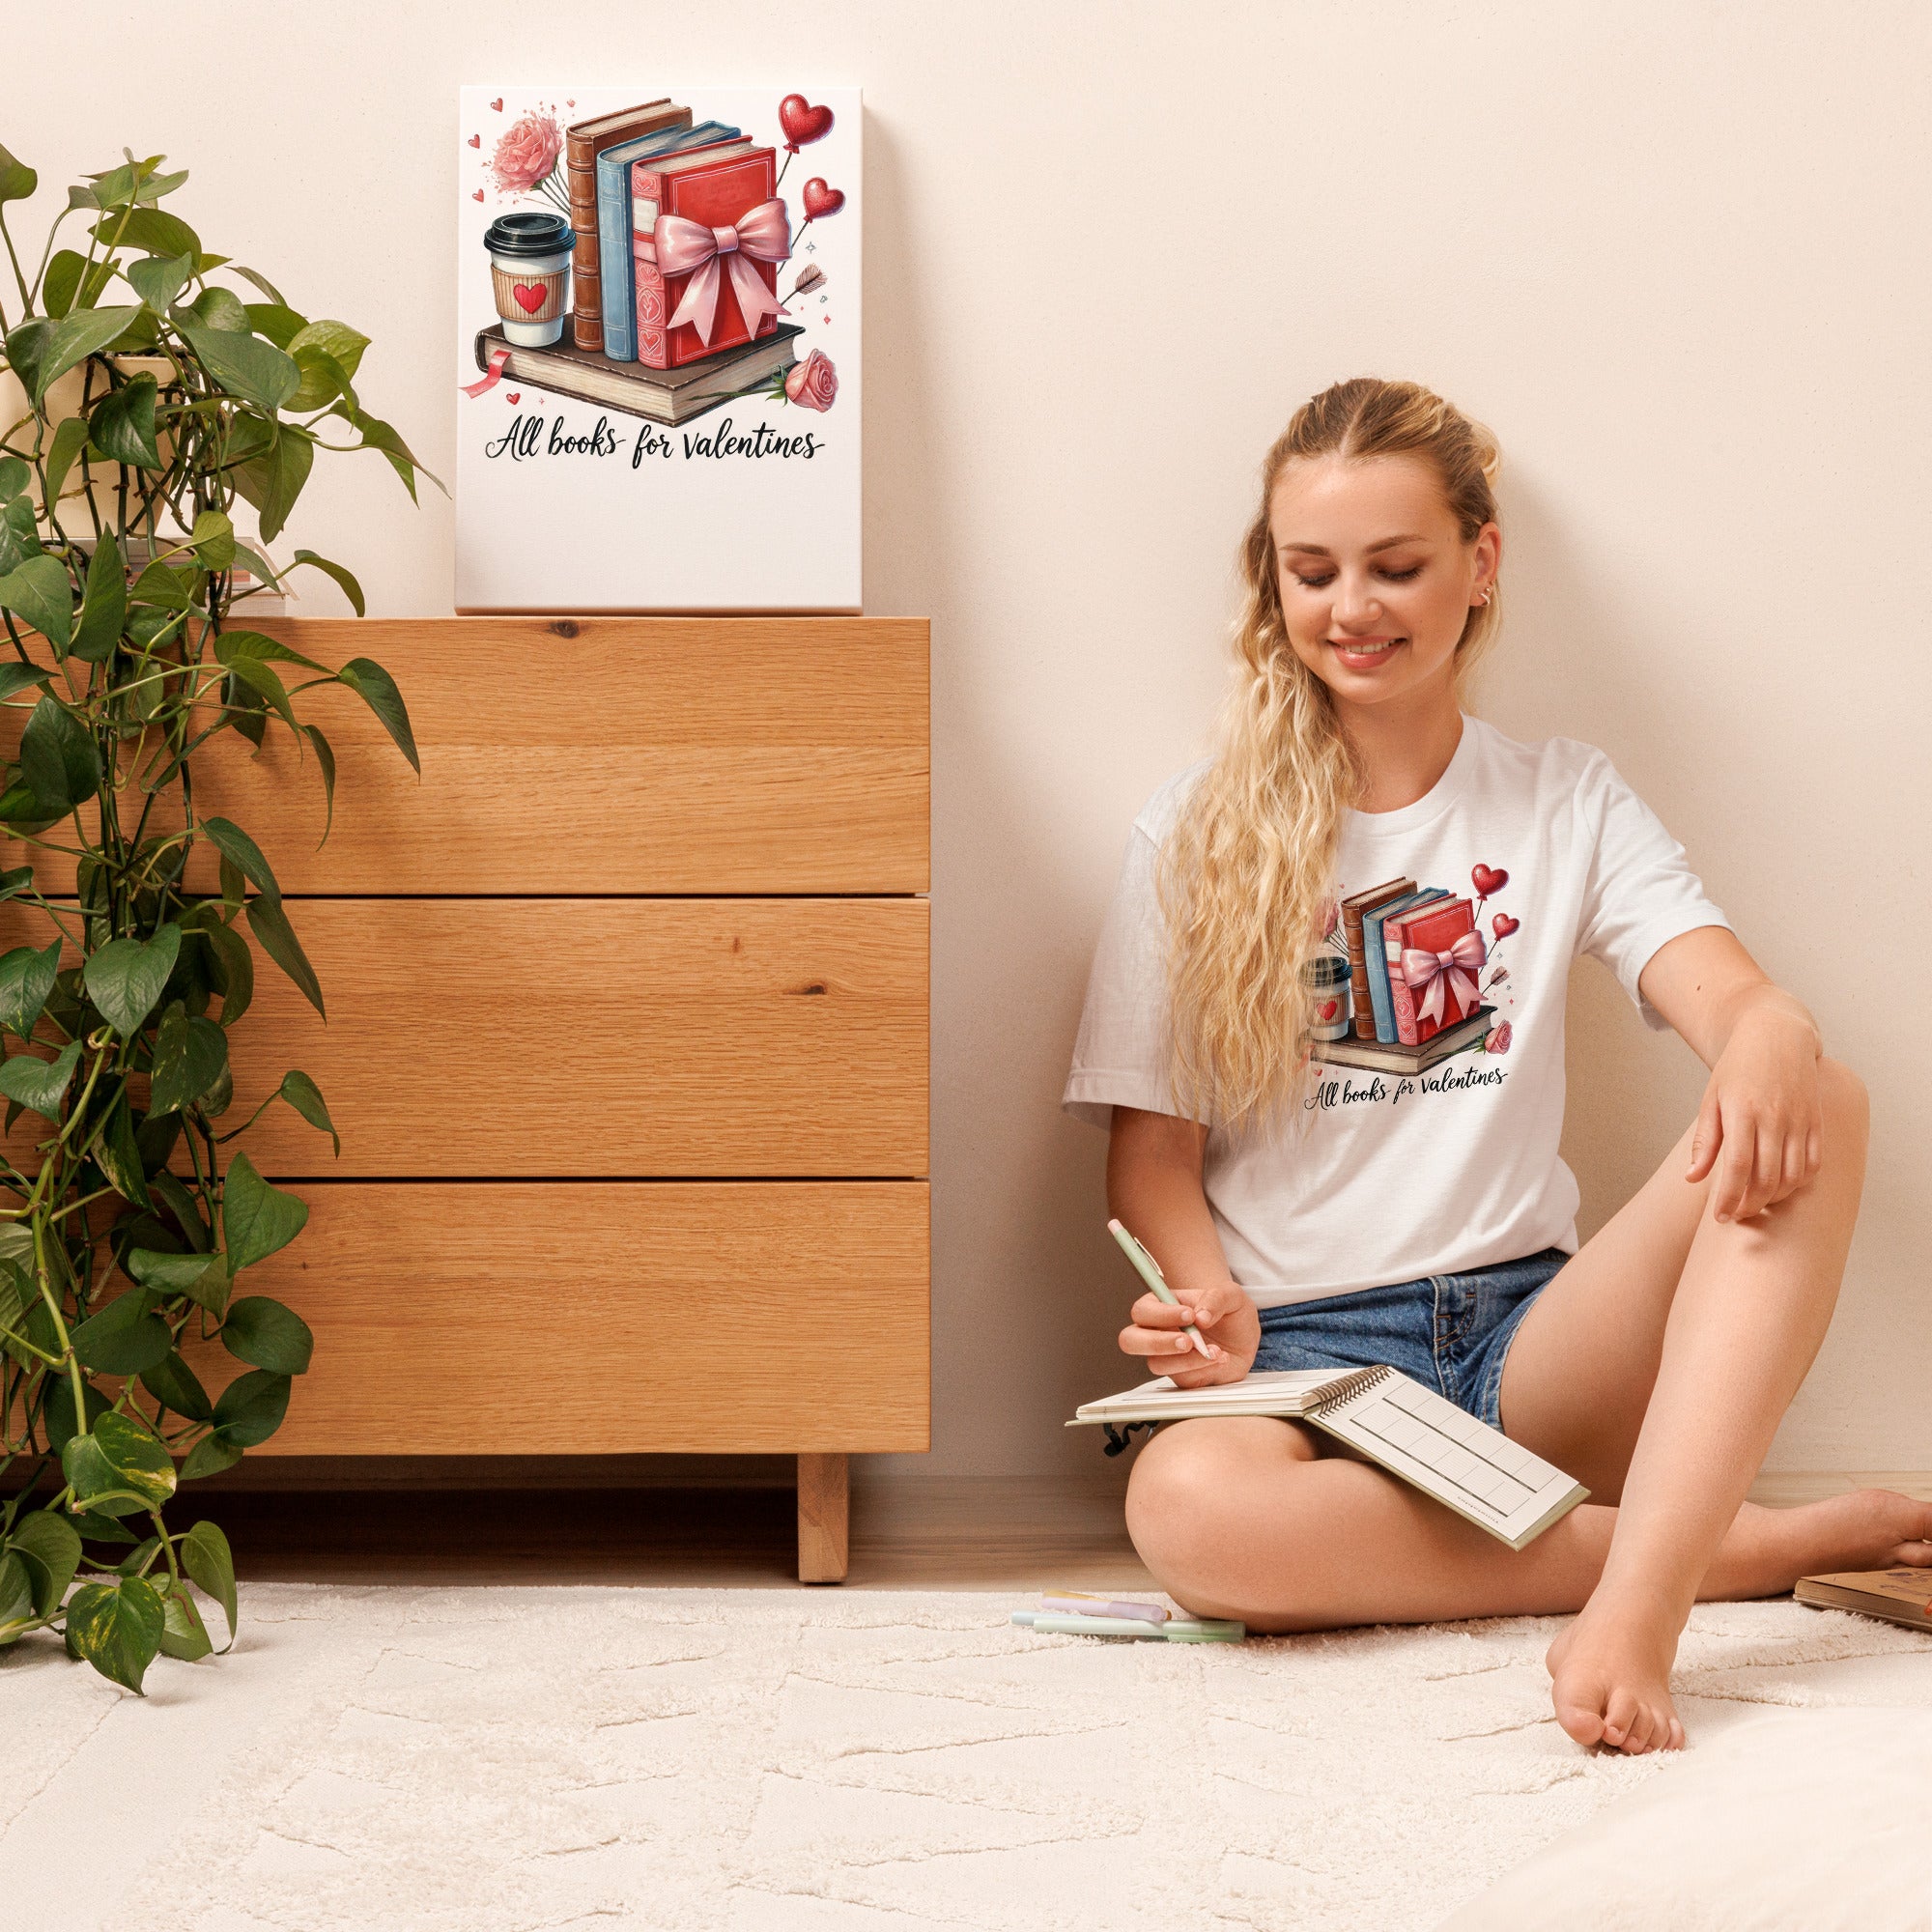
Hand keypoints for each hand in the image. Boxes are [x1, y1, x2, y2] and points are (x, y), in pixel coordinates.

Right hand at [1118, 1280, 1259, 1388]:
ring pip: (1155, 1364)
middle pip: (1130, 1340)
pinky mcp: (1180, 1376)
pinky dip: (1203, 1369)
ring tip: (1215, 1351)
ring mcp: (1166, 1357)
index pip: (1142, 1310)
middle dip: (1157, 1343)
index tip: (1190, 1315)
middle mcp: (1157, 1331)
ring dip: (1187, 1360)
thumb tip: (1201, 1317)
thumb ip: (1216, 1298)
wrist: (1245, 1339)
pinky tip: (1220, 1359)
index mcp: (1162, 1305)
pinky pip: (1181, 1379)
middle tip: (1187, 1341)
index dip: (1161, 1314)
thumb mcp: (1232, 1296)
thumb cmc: (1231, 1313)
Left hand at [1686, 1004, 1822, 1221]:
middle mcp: (1775, 1117)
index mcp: (1743, 1111)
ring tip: (1755, 1203)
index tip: (1720, 1217)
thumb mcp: (1712, 1099)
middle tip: (1736, 1215)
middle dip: (1750, 1204)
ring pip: (1793, 1175)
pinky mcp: (1817, 1121)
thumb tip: (1692, 1179)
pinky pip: (1814, 1164)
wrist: (1776, 1035)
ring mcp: (1800, 1120)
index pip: (1738, 1168)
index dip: (1729, 1198)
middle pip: (1767, 1178)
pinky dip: (1799, 1183)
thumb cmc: (1737, 1068)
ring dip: (1775, 1198)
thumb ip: (1704, 1142)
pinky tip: (1782, 1187)